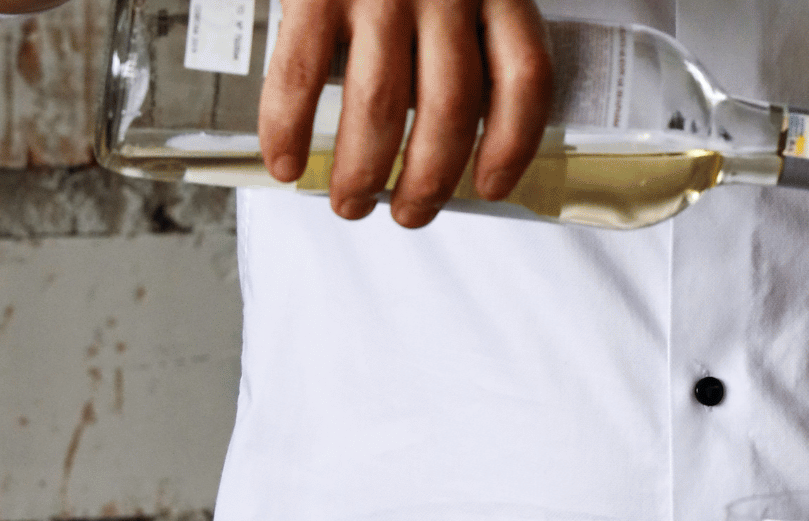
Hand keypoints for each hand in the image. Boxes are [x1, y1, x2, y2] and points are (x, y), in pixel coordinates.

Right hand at [260, 0, 552, 226]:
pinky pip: (299, 72)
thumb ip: (469, 19)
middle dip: (429, 180)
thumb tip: (452, 115)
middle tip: (410, 214)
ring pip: (381, 105)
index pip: (524, 76)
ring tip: (352, 202)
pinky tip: (284, 162)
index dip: (512, 145)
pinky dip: (287, 127)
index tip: (490, 188)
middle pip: (451, 108)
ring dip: (364, 170)